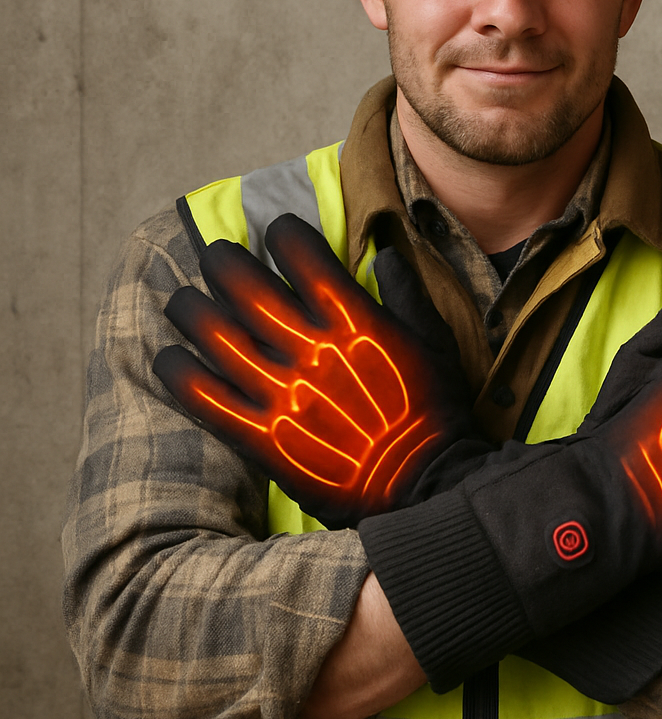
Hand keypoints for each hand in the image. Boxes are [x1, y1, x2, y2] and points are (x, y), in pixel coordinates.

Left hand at [154, 214, 473, 527]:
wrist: (427, 486)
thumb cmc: (435, 411)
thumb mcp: (435, 342)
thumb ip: (407, 294)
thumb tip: (384, 253)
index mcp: (354, 320)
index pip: (301, 254)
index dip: (283, 233)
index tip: (277, 233)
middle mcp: (310, 348)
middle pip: (244, 285)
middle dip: (223, 260)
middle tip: (216, 256)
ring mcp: (282, 393)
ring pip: (213, 333)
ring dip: (190, 308)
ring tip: (183, 300)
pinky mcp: (262, 437)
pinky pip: (204, 397)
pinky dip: (178, 373)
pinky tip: (168, 358)